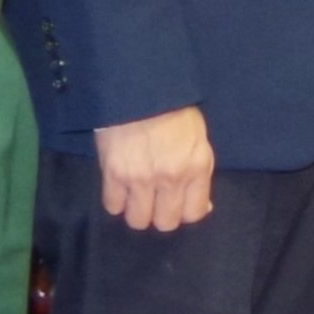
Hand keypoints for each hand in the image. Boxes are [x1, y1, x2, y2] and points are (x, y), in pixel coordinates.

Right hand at [96, 106, 218, 231]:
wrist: (141, 90)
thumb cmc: (175, 112)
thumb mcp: (199, 141)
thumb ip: (199, 174)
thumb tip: (200, 206)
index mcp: (197, 167)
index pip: (195, 213)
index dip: (186, 213)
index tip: (179, 205)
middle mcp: (171, 178)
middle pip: (165, 223)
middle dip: (161, 216)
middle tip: (156, 202)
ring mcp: (141, 178)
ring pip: (138, 220)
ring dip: (137, 212)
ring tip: (137, 198)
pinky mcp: (113, 174)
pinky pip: (112, 206)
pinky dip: (116, 202)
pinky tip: (120, 190)